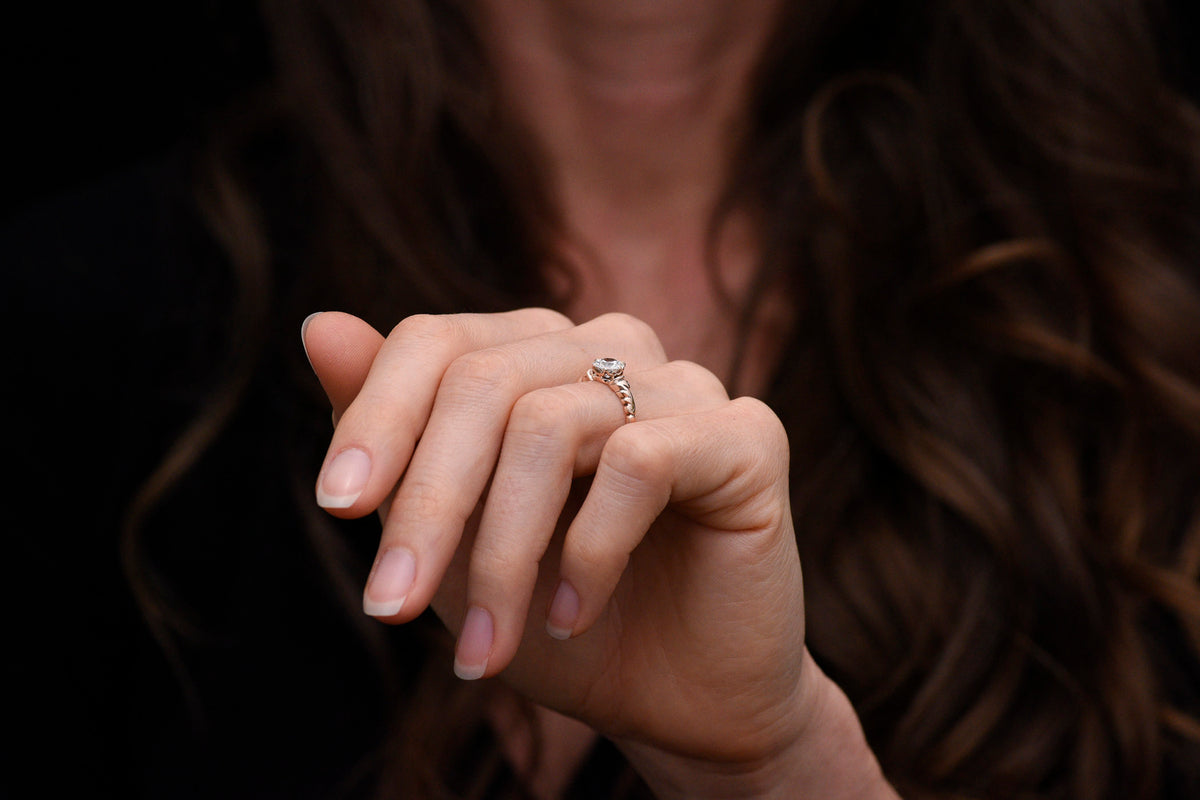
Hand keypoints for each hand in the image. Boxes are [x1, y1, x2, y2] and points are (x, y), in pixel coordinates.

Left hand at [303, 309, 891, 795]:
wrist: (674, 700)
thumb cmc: (552, 614)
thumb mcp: (452, 536)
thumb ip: (394, 436)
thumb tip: (318, 324)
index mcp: (538, 357)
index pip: (437, 342)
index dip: (377, 417)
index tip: (338, 507)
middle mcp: (610, 349)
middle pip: (484, 383)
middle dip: (428, 505)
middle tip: (391, 606)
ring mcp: (683, 385)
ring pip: (552, 425)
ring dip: (502, 553)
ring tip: (487, 646)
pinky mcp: (745, 435)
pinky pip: (641, 461)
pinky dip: (589, 553)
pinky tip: (571, 616)